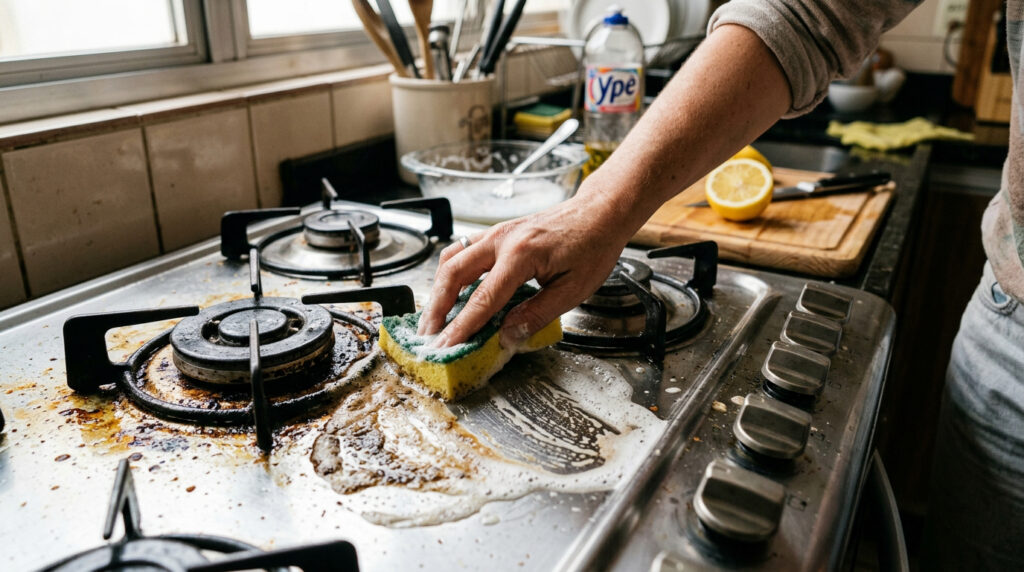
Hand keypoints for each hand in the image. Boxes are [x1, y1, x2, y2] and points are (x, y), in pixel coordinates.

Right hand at [417, 195, 629, 347]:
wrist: (599, 213)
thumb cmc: (593, 247)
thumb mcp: (573, 290)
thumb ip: (537, 314)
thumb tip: (507, 337)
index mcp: (521, 255)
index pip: (483, 298)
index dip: (461, 326)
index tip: (445, 346)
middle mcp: (502, 239)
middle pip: (453, 273)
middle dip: (436, 307)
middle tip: (428, 334)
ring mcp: (497, 233)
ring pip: (452, 258)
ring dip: (438, 288)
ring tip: (433, 317)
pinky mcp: (498, 233)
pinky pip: (463, 250)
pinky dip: (450, 272)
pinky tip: (449, 289)